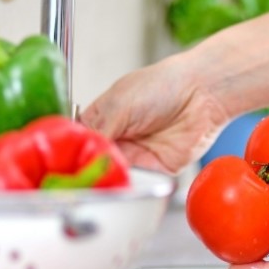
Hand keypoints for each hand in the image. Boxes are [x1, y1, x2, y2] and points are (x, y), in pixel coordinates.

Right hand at [80, 54, 231, 173]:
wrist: (203, 93)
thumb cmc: (164, 85)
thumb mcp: (120, 102)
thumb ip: (98, 127)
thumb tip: (80, 148)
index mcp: (105, 118)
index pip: (79, 140)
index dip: (72, 151)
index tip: (65, 160)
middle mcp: (119, 139)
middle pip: (94, 162)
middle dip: (90, 168)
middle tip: (83, 171)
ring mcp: (137, 156)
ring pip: (114, 176)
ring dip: (110, 178)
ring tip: (104, 173)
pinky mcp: (157, 170)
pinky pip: (139, 183)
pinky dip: (131, 183)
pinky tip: (125, 177)